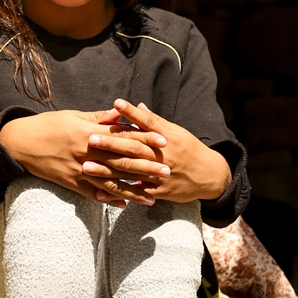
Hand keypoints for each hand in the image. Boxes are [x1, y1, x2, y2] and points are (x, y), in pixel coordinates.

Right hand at [0, 109, 169, 207]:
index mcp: (89, 133)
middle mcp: (87, 153)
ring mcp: (79, 170)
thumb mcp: (73, 115)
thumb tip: (120, 113)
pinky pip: (94, 194)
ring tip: (152, 195)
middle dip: (146, 166)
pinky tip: (124, 204)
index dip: (145, 139)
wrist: (21, 143)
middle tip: (167, 171)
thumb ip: (98, 117)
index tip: (163, 141)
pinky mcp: (71, 183)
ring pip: (111, 182)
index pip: (123, 136)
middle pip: (122, 161)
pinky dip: (110, 199)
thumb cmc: (48, 124)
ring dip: (133, 189)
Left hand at [82, 99, 230, 205]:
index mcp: (167, 137)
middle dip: (111, 143)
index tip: (116, 103)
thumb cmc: (190, 150)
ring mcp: (160, 174)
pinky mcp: (159, 192)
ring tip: (87, 166)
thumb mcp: (177, 132)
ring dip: (107, 170)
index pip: (147, 122)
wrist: (210, 176)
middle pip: (134, 148)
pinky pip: (136, 193)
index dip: (131, 113)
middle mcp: (162, 155)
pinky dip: (119, 193)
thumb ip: (155, 122)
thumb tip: (138, 107)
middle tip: (90, 139)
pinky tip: (101, 192)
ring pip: (131, 172)